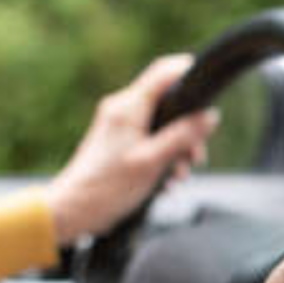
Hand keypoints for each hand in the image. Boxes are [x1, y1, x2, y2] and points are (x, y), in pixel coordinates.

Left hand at [47, 55, 219, 245]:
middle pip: (168, 104)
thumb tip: (209, 117)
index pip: (164, 72)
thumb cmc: (107, 187)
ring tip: (178, 175)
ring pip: (161, 126)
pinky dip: (162, 158)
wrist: (74, 210)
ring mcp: (118, 126)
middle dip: (188, 130)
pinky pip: (149, 141)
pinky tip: (165, 181)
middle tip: (195, 156)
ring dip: (177, 150)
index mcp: (129, 107)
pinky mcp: (117, 143)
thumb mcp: (153, 161)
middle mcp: (122, 109)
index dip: (189, 73)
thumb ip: (183, 136)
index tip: (208, 90)